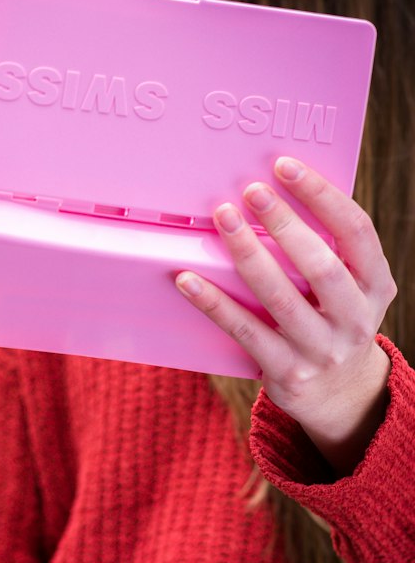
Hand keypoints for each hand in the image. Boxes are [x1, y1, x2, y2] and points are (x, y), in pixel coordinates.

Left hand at [175, 156, 396, 473]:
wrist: (340, 396)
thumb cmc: (332, 319)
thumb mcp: (350, 287)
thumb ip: (327, 248)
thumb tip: (274, 189)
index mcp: (375, 284)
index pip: (356, 231)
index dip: (322, 196)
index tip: (285, 166)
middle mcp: (355, 317)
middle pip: (321, 264)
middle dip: (285, 224)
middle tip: (250, 190)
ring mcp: (323, 348)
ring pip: (280, 297)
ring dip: (247, 254)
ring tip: (222, 219)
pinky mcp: (288, 372)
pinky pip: (246, 332)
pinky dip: (214, 303)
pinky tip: (187, 279)